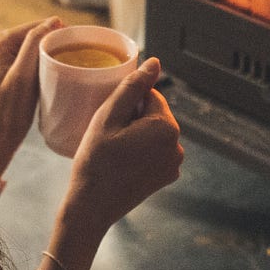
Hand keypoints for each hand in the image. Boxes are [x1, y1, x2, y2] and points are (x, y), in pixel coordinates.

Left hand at [0, 16, 64, 180]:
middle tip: (78, 53)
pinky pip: (32, 60)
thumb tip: (54, 20)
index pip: (35, 26)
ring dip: (51, 53)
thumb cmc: (9, 110)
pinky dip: (45, 63)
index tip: (80, 41)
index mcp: (1, 43)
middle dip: (55, 42)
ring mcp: (4, 59)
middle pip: (36, 36)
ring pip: (35, 48)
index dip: (58, 31)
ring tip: (71, 61)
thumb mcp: (23, 75)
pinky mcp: (10, 72)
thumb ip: (34, 44)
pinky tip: (57, 71)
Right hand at [62, 57, 182, 232]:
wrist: (92, 207)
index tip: (110, 121)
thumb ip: (133, 87)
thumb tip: (155, 63)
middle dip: (134, 119)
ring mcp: (174, 164)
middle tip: (109, 136)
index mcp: (166, 127)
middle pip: (154, 114)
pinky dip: (141, 151)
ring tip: (114, 150)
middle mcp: (177, 145)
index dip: (127, 104)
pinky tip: (122, 163)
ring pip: (154, 133)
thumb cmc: (95, 160)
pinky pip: (155, 151)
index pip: (149, 95)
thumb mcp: (108, 117)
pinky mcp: (167, 177)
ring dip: (137, 134)